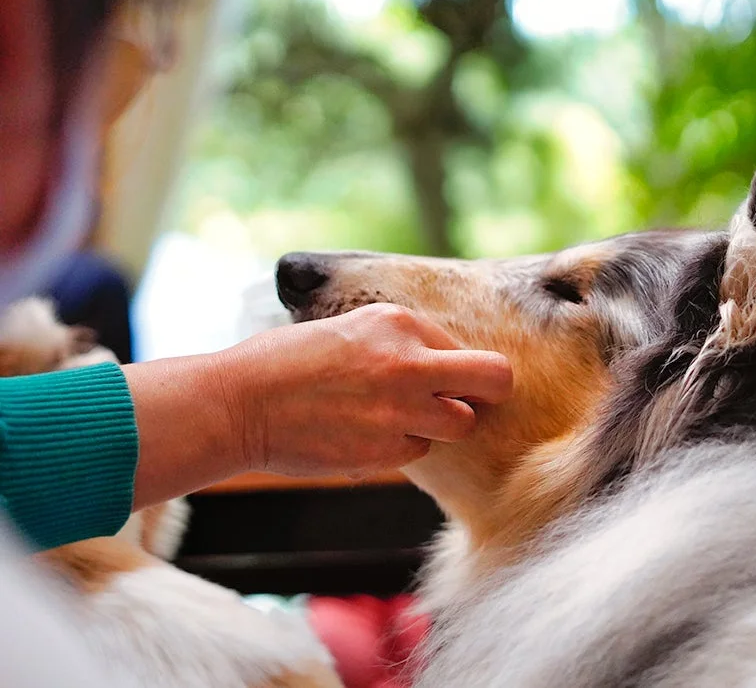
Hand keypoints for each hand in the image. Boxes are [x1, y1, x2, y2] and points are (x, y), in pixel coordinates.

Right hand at [221, 303, 513, 476]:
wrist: (241, 403)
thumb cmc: (290, 360)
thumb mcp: (353, 328)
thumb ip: (403, 342)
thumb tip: (447, 363)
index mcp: (400, 324)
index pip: (465, 348)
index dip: (456, 368)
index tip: (442, 377)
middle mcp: (409, 364)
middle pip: (493, 380)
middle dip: (489, 393)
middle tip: (474, 401)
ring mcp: (400, 411)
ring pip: (460, 424)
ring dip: (439, 424)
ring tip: (398, 418)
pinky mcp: (386, 451)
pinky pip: (419, 451)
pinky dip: (401, 446)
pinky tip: (363, 434)